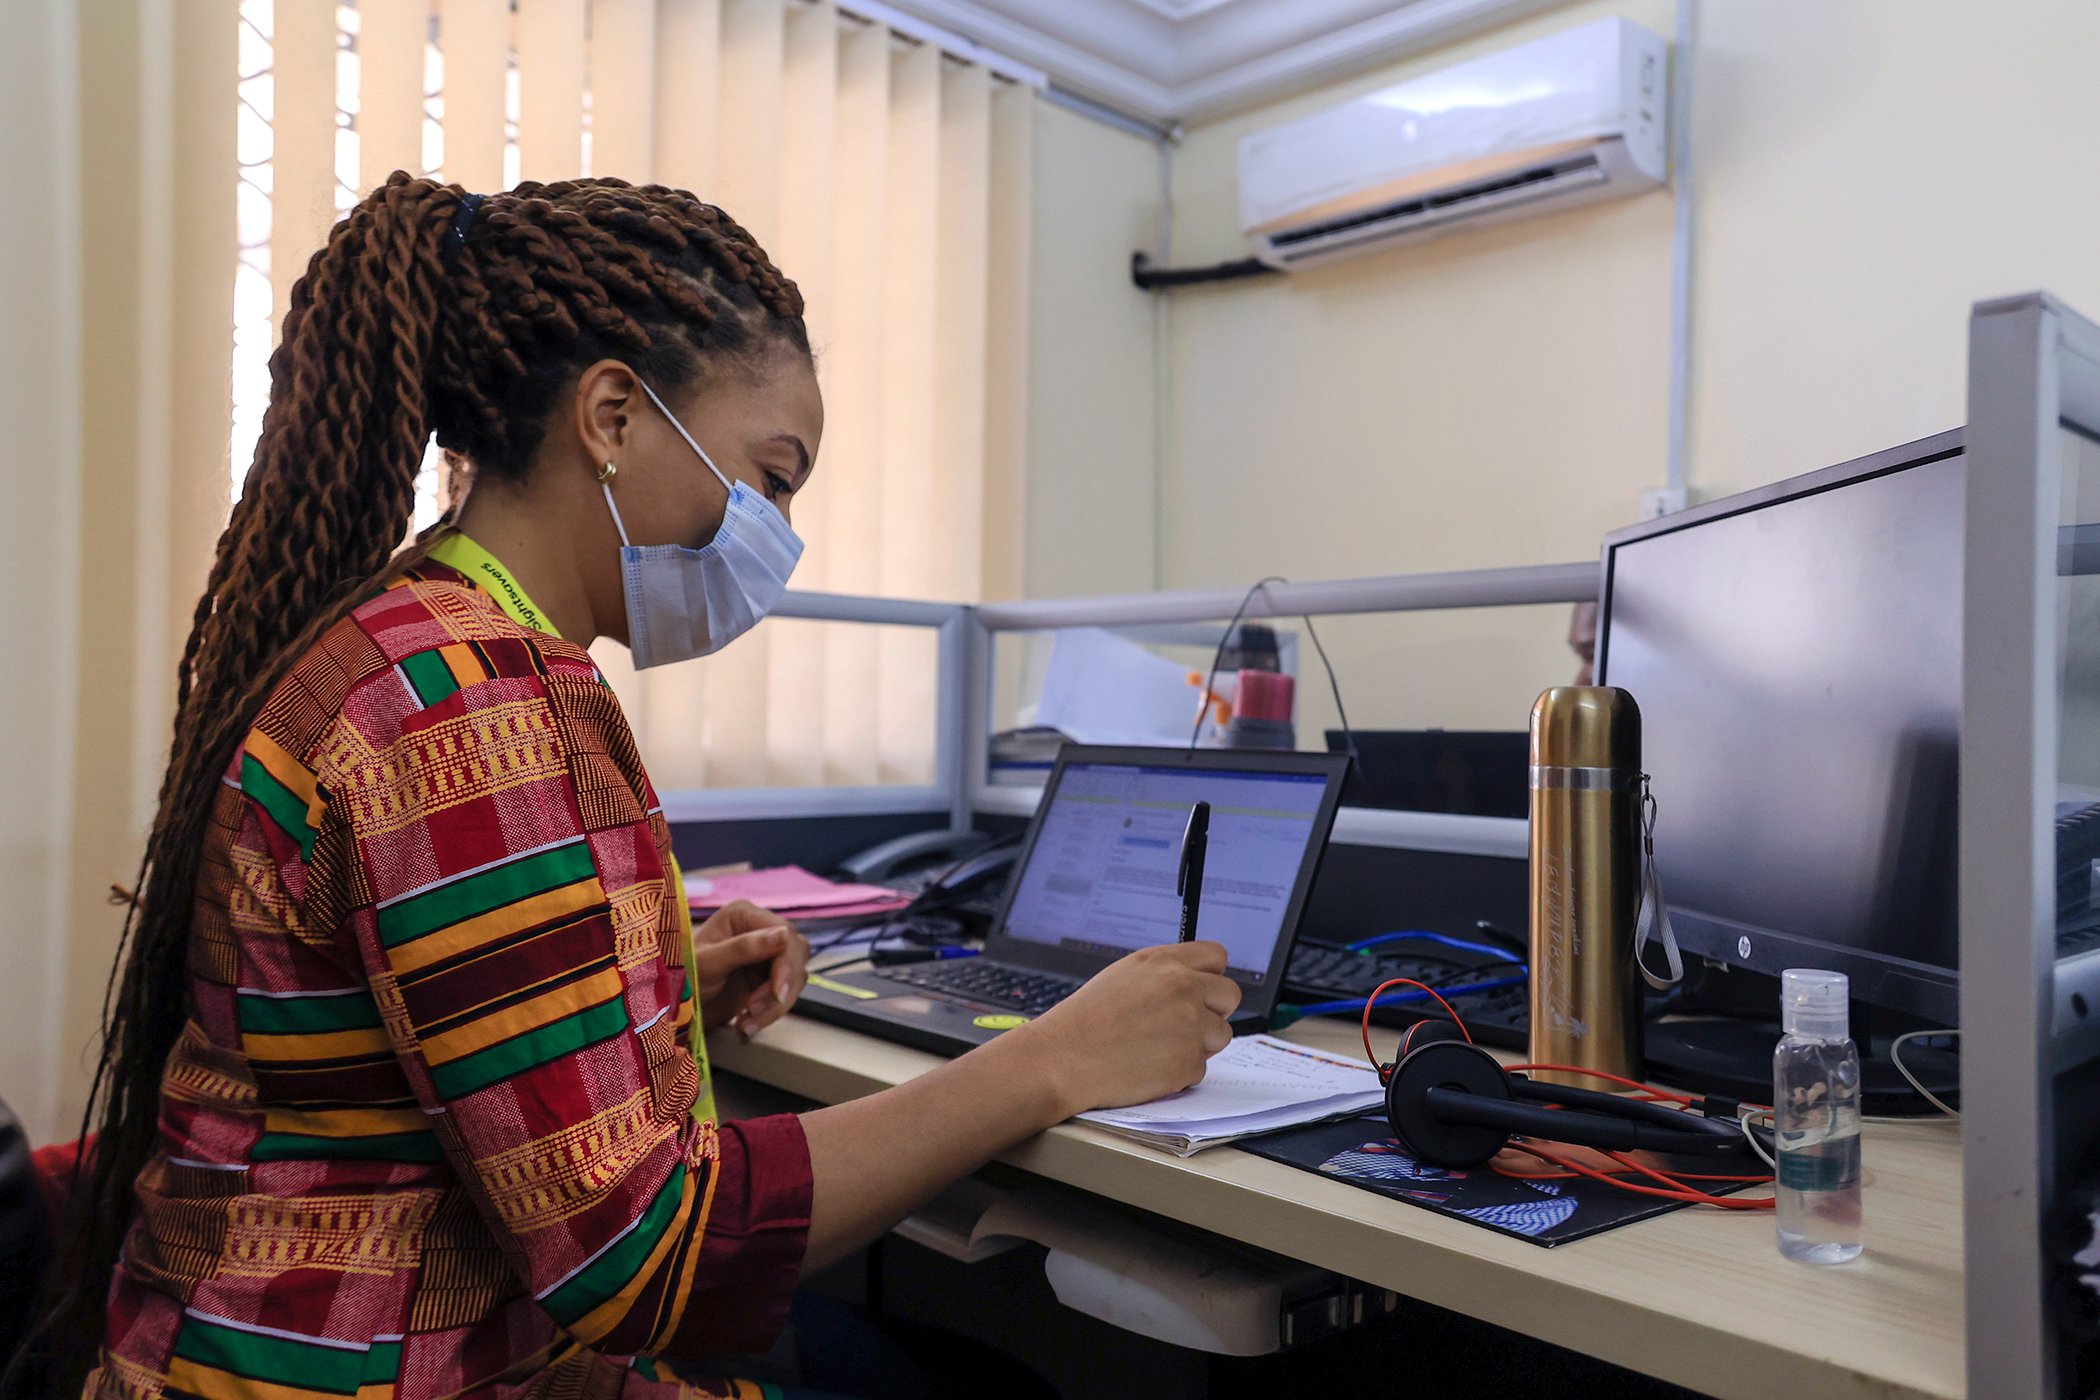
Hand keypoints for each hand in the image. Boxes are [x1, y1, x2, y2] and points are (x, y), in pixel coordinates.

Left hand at [691, 900, 808, 1036]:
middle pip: (795, 954)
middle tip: (754, 1010)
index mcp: (744, 915)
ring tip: (746, 1022)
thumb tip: (784, 934)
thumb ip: (744, 948)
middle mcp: (759, 929)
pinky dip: (772, 1012)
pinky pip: (786, 993)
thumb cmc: (681, 977)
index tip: (777, 992)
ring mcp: (766, 953)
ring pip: (795, 976)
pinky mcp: (767, 977)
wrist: (672, 1006)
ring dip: (775, 1005)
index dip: (786, 964)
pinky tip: (747, 1023)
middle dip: (780, 986)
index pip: (785, 933)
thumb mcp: (708, 963)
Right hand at [1011, 941, 1241, 1115]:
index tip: (1202, 989)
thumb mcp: (1125, 975)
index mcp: (1164, 962)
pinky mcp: (1188, 1062)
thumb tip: (1198, 981)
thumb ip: (1166, 974)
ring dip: (1199, 1043)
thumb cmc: (1086, 1020)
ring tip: (1158, 1047)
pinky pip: (1200, 1067)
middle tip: (1187, 1023)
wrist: (1063, 1059)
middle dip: (1214, 1010)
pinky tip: (1149, 1066)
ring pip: (1220, 1034)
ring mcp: (1189, 1026)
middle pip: (1229, 995)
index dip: (1210, 976)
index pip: (1217, 956)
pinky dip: (1180, 1071)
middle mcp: (1182, 988)